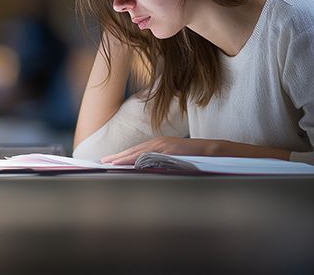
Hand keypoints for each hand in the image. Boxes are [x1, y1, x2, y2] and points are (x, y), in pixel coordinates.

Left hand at [101, 137, 219, 164]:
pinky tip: (129, 163)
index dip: (122, 156)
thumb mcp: (173, 158)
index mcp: (158, 145)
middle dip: (118, 156)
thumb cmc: (193, 157)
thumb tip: (148, 171)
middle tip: (103, 161)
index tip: (109, 160)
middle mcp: (158, 143)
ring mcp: (163, 145)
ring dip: (124, 158)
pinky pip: (151, 155)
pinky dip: (139, 159)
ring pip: (139, 152)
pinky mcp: (169, 150)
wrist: (210, 151)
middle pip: (134, 150)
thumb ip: (161, 162)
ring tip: (110, 162)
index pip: (136, 151)